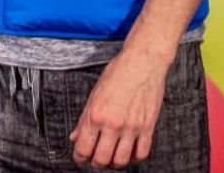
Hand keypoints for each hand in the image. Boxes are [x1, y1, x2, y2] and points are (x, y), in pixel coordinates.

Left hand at [70, 49, 167, 167]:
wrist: (143, 61)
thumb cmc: (118, 73)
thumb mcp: (94, 94)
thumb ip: (84, 119)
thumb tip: (75, 136)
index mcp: (96, 114)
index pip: (83, 148)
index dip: (79, 157)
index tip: (80, 157)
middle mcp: (113, 123)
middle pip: (102, 159)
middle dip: (96, 163)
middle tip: (95, 158)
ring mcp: (132, 127)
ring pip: (121, 161)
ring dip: (114, 163)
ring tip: (112, 156)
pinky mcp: (148, 127)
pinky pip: (141, 153)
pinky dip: (134, 158)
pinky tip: (129, 152)